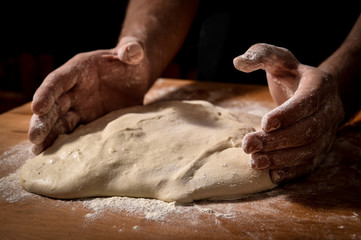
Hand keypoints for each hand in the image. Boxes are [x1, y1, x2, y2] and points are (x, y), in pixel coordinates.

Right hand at [28, 37, 149, 153]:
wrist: (133, 80)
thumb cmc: (130, 64)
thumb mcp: (133, 55)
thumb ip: (131, 52)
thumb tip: (133, 51)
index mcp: (79, 70)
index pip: (59, 80)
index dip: (47, 92)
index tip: (37, 107)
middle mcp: (74, 89)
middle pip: (54, 105)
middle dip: (43, 121)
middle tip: (33, 138)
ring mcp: (79, 107)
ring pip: (59, 121)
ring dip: (48, 135)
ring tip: (37, 151)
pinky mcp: (87, 121)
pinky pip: (73, 132)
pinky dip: (63, 142)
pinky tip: (53, 155)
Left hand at [233, 43, 343, 183]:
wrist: (314, 93)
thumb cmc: (291, 75)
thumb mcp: (277, 58)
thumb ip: (260, 55)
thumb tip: (238, 62)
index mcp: (320, 84)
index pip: (307, 102)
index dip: (288, 114)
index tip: (264, 123)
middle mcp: (329, 110)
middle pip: (307, 130)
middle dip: (277, 140)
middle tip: (249, 145)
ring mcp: (328, 132)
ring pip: (309, 150)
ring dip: (281, 158)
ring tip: (255, 162)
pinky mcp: (321, 148)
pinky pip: (310, 163)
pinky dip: (292, 171)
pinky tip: (272, 175)